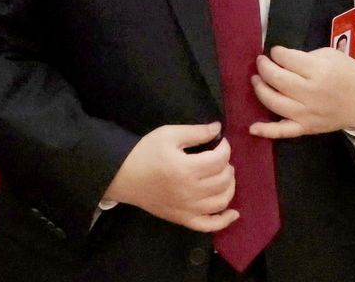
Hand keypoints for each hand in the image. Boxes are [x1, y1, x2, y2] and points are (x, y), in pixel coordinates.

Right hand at [103, 122, 237, 231]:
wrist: (121, 177)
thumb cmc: (144, 153)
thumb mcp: (168, 134)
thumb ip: (196, 132)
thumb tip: (218, 129)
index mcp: (186, 169)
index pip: (220, 159)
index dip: (225, 147)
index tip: (219, 142)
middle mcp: (190, 191)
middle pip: (224, 179)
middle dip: (227, 165)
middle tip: (218, 158)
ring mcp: (187, 208)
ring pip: (222, 201)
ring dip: (229, 186)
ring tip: (223, 175)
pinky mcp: (182, 219)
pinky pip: (208, 225)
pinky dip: (224, 220)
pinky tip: (233, 213)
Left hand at [249, 46, 354, 137]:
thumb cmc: (349, 74)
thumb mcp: (331, 55)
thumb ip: (306, 57)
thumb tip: (282, 60)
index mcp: (319, 71)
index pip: (287, 59)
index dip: (277, 53)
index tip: (276, 52)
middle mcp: (310, 93)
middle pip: (277, 79)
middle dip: (264, 67)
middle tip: (261, 62)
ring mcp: (306, 113)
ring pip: (274, 102)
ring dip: (260, 89)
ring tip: (256, 79)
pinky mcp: (306, 128)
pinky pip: (283, 131)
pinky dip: (266, 130)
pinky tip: (252, 127)